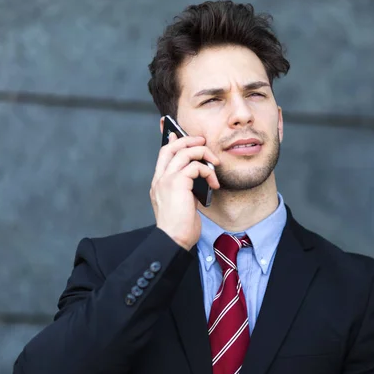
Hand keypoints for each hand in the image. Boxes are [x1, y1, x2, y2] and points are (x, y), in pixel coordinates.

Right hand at [150, 133, 219, 249]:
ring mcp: (167, 179)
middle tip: (203, 142)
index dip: (173, 141)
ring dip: (204, 154)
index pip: (163, 154)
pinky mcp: (177, 183)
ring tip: (215, 164)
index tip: (182, 135)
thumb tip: (197, 175)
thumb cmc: (179, 226)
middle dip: (189, 140)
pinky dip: (208, 171)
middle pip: (172, 147)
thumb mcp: (183, 202)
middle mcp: (160, 178)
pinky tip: (214, 183)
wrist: (173, 239)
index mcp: (159, 183)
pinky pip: (195, 166)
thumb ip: (186, 187)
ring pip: (185, 152)